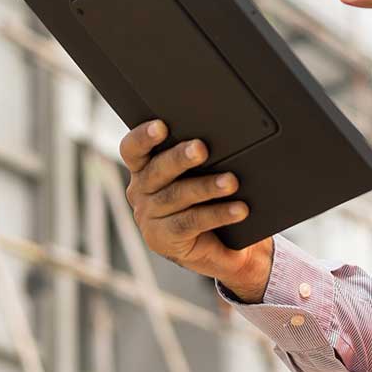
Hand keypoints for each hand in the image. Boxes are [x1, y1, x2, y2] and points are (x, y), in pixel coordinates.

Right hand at [118, 119, 273, 301]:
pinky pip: (191, 222)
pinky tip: (238, 209)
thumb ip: (199, 157)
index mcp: (143, 167)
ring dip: (206, 187)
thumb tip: (226, 135)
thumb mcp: (198, 173)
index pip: (133, 149)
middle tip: (201, 148)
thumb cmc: (205, 198)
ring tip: (230, 182)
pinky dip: (217, 214)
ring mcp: (149, 216)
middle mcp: (140, 190)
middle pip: (157, 170)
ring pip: (177, 196)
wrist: (214, 245)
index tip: (161, 126)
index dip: (143, 137)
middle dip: (180, 157)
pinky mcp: (163, 238)